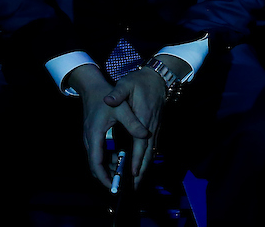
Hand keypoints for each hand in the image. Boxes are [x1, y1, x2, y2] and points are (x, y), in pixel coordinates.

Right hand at [66, 65, 150, 189]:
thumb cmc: (106, 96)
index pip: (96, 162)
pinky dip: (107, 160)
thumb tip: (145, 135)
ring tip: (124, 173)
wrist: (92, 87)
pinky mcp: (93, 137)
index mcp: (94, 135)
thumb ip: (133, 122)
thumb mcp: (122, 108)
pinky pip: (98, 154)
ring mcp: (89, 139)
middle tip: (122, 184)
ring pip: (97, 160)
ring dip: (108, 168)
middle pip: (95, 165)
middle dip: (107, 176)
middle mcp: (89, 139)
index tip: (113, 187)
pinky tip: (119, 159)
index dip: (104, 177)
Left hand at [103, 68, 167, 186]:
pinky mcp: (154, 128)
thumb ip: (118, 93)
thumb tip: (108, 99)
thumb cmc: (139, 82)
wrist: (157, 78)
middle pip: (148, 153)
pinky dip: (145, 159)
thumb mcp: (126, 83)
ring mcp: (154, 128)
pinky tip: (140, 167)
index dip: (138, 159)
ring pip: (151, 152)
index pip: (141, 142)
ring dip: (144, 168)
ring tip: (136, 182)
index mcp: (143, 118)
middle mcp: (151, 126)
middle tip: (134, 187)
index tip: (134, 173)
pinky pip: (151, 148)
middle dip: (142, 171)